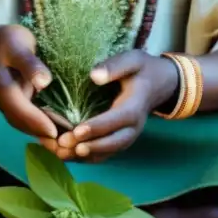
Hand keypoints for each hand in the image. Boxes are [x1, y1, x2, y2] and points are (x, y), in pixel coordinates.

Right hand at [0, 24, 58, 140]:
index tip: (54, 132)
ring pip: (30, 127)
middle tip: (68, 147)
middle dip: (45, 137)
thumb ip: (29, 63)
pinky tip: (67, 135)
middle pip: (25, 125)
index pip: (19, 110)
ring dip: (48, 138)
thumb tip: (43, 82)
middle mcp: (7, 102)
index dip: (36, 122)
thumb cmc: (10, 42)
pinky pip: (34, 122)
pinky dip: (48, 130)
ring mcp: (14, 106)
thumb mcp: (18, 46)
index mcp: (3, 89)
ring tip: (71, 147)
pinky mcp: (22, 106)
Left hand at [57, 49, 178, 162]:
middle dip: (88, 146)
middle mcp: (133, 127)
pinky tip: (63, 154)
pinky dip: (84, 158)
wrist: (158, 84)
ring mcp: (126, 137)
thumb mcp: (133, 60)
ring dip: (82, 156)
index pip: (117, 120)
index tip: (77, 131)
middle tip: (63, 144)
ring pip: (106, 153)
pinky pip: (103, 154)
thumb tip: (94, 76)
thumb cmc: (142, 69)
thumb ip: (116, 66)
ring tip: (58, 152)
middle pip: (112, 143)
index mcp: (135, 106)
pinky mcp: (119, 141)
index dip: (97, 127)